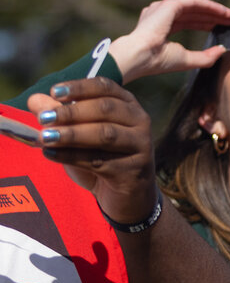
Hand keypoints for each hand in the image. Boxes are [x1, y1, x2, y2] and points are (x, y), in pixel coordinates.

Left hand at [27, 78, 157, 224]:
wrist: (126, 196)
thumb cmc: (101, 158)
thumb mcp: (78, 134)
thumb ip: (59, 116)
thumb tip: (35, 100)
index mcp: (128, 105)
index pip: (105, 87)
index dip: (80, 87)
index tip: (54, 92)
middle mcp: (140, 121)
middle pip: (105, 109)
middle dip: (72, 112)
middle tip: (44, 118)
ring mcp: (141, 146)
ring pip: (105, 134)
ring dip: (72, 134)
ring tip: (45, 137)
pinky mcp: (134, 170)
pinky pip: (99, 160)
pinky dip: (71, 156)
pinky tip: (50, 155)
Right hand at [107, 0, 229, 82]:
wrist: (139, 57)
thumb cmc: (157, 61)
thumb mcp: (186, 60)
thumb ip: (205, 57)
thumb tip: (222, 50)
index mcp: (162, 27)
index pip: (189, 21)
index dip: (207, 24)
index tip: (224, 28)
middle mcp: (161, 15)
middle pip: (193, 13)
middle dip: (214, 16)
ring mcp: (163, 8)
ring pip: (195, 6)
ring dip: (214, 10)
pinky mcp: (169, 5)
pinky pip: (194, 2)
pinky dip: (210, 6)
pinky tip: (223, 12)